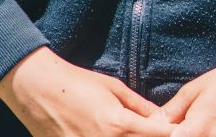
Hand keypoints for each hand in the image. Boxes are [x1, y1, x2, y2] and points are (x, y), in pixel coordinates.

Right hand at [0, 46, 174, 136]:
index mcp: (119, 125)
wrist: (40, 91)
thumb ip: (140, 106)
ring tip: (127, 131)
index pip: (159, 135)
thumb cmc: (78, 83)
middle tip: (150, 129)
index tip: (175, 128)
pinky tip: (114, 135)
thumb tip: (163, 119)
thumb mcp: (113, 87)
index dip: (170, 131)